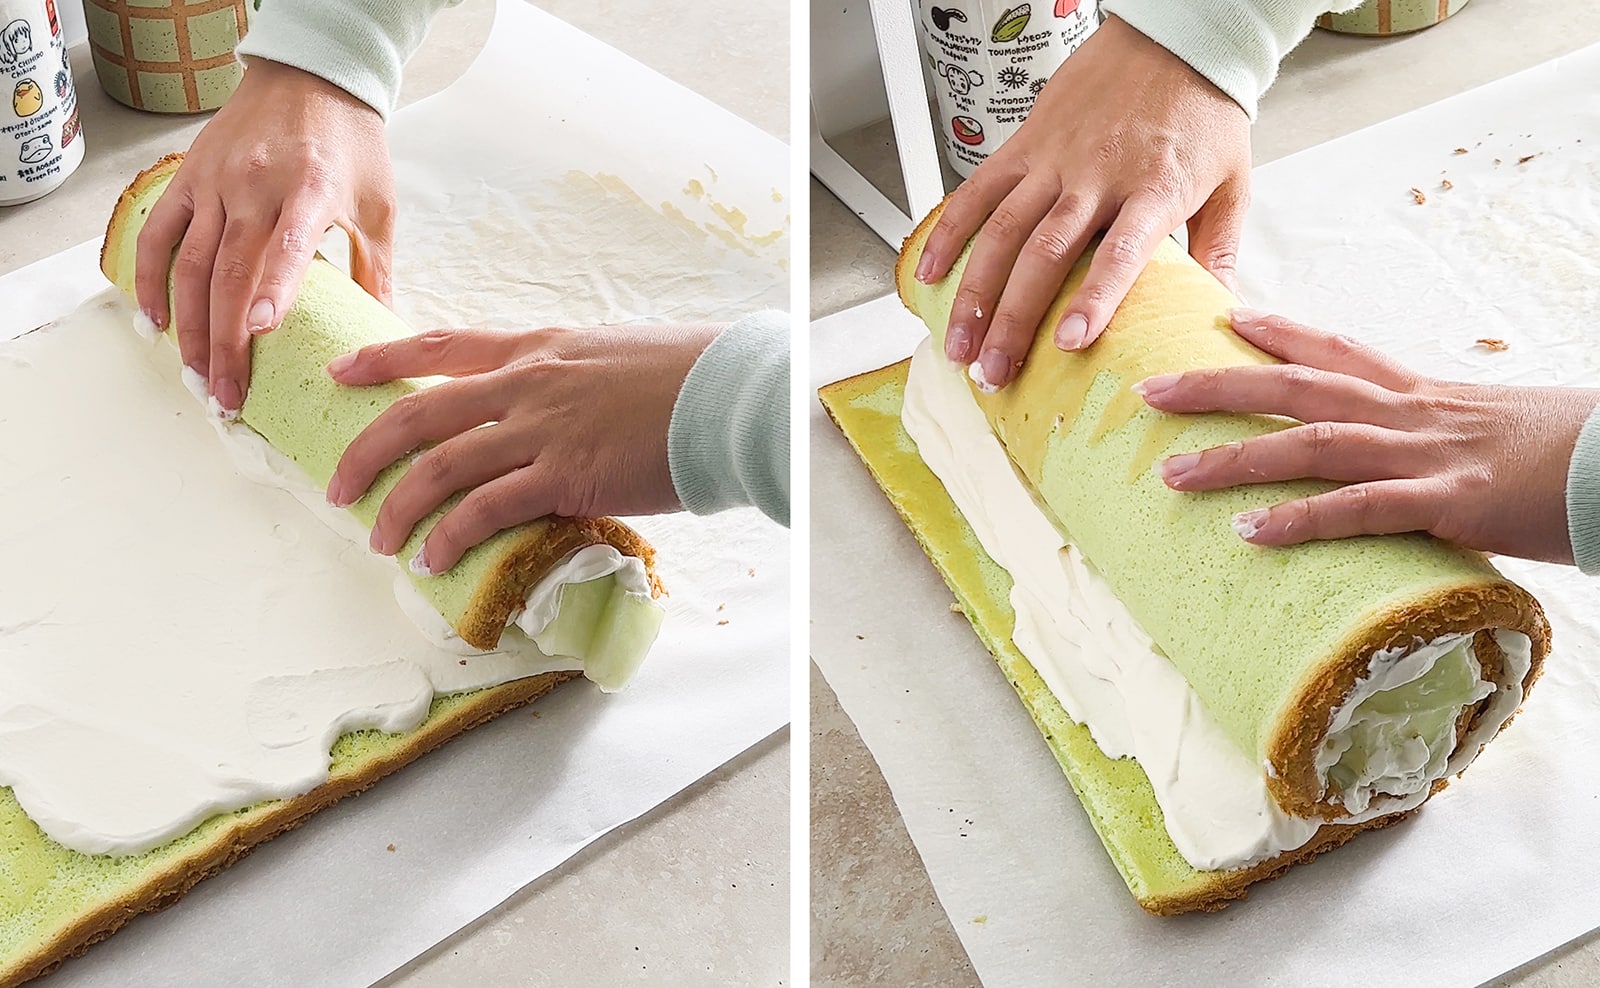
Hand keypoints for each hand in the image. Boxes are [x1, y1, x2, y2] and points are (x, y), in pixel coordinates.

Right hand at [135, 58, 395, 414]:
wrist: (310, 76)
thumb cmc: (352, 143)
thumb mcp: (379, 203)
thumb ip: (377, 268)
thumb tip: (387, 332)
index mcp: (312, 189)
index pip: (287, 244)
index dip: (272, 288)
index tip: (259, 332)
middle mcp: (256, 186)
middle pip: (230, 272)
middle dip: (225, 341)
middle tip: (227, 395)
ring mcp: (216, 182)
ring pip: (191, 264)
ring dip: (189, 325)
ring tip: (195, 374)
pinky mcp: (188, 178)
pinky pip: (159, 234)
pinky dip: (150, 279)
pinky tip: (154, 322)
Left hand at [325, 323, 723, 574]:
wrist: (727, 395)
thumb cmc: (688, 377)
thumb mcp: (614, 359)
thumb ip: (571, 383)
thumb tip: (559, 415)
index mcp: (539, 348)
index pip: (443, 346)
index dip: (383, 359)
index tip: (340, 372)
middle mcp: (527, 383)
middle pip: (418, 413)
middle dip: (366, 453)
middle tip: (338, 488)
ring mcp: (541, 428)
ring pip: (440, 467)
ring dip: (400, 508)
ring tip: (380, 540)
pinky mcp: (563, 474)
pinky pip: (486, 508)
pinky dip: (450, 535)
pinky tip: (433, 558)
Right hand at [917, 15, 1250, 390]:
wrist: (1175, 38)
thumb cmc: (1203, 110)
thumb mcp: (1232, 182)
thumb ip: (1220, 251)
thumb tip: (1221, 313)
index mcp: (1153, 189)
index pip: (1119, 252)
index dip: (1093, 299)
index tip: (1069, 344)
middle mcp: (1096, 176)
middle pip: (1043, 255)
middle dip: (1012, 320)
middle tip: (995, 372)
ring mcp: (1054, 160)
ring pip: (1001, 232)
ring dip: (975, 294)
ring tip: (959, 345)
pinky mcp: (1025, 144)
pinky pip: (978, 191)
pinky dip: (949, 232)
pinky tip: (930, 274)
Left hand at [1137, 310, 1599, 563]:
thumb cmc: (1563, 452)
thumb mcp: (1487, 430)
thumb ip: (1431, 437)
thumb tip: (1392, 457)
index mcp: (1421, 393)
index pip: (1336, 349)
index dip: (1278, 331)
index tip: (1224, 315)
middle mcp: (1411, 413)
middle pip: (1296, 388)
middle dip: (1217, 388)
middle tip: (1148, 391)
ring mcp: (1427, 457)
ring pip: (1312, 446)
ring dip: (1235, 459)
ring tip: (1170, 475)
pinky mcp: (1451, 506)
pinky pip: (1361, 510)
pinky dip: (1301, 520)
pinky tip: (1248, 533)